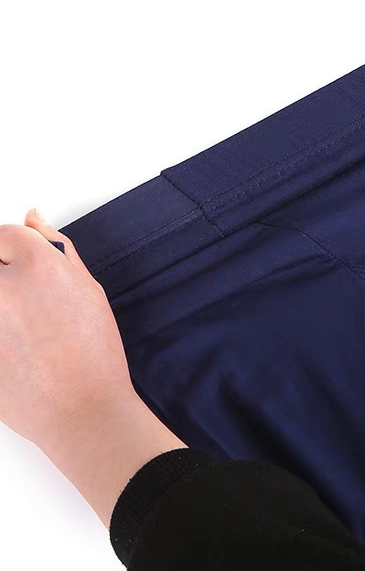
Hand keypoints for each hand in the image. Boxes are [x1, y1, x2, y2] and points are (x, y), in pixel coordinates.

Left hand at [0, 209, 136, 448]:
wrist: (79, 410)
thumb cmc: (93, 351)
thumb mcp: (88, 290)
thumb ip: (57, 247)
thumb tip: (32, 216)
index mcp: (38, 266)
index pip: (5, 234)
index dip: (14, 249)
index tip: (22, 267)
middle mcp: (2, 287)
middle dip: (1, 271)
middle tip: (22, 301)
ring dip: (1, 302)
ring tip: (20, 327)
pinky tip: (14, 346)